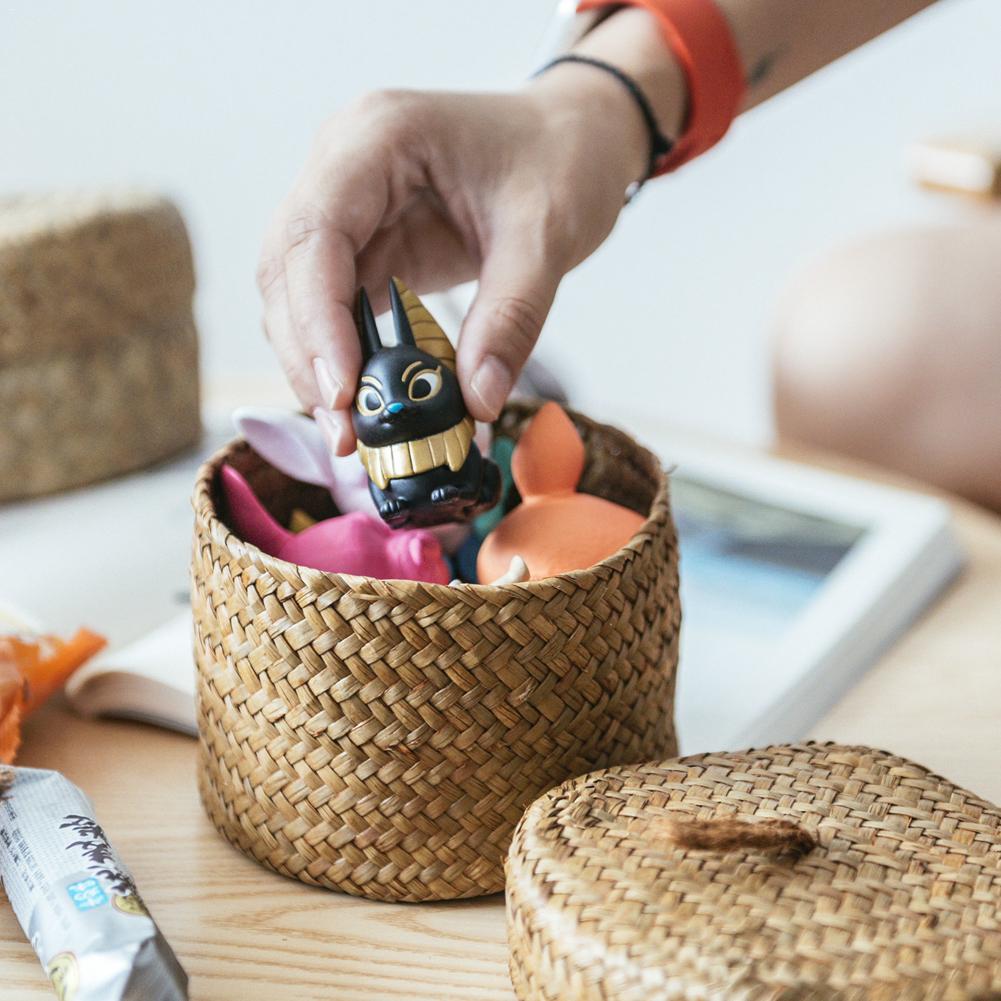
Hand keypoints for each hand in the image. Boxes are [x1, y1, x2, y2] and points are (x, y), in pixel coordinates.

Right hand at [257, 71, 654, 454]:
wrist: (572, 136)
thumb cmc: (560, 159)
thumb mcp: (547, 235)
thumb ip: (511, 318)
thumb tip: (477, 403)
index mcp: (377, 137)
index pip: (315, 233)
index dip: (317, 319)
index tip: (342, 393)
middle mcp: (343, 166)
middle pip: (287, 268)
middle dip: (309, 355)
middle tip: (344, 433)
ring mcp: (347, 205)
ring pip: (296, 293)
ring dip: (316, 363)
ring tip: (353, 430)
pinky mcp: (365, 243)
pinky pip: (332, 305)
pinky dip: (343, 355)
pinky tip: (367, 400)